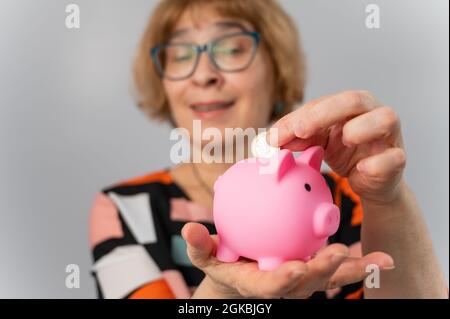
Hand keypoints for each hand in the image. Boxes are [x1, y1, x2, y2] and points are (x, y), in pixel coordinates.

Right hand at [183, 222, 393, 298]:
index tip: (296, 268)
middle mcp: (286, 286)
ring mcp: (303, 280)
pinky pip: (337, 267)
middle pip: (308, 283)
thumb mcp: (207, 255)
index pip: (273, 286)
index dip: (285, 280)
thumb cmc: (224, 262)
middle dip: (325, 273)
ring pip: (329, 277)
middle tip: (339, 254)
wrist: (241, 270)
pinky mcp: (313, 270)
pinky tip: (379, 256)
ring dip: (353, 270)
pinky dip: (358, 264)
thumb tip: (188, 229)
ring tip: (379, 261)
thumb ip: (200, 245)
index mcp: (260, 285)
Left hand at [268, 90, 406, 203]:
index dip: (295, 119)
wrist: (370, 179)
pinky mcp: (397, 160)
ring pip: (385, 118)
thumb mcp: (315, 141)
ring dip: (362, 127)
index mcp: (347, 105)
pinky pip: (394, 158)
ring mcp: (388, 135)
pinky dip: (378, 163)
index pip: (319, 105)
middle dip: (325, 112)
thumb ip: (294, 138)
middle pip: (354, 100)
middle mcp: (371, 112)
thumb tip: (264, 143)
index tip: (273, 139)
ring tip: (345, 139)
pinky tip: (361, 169)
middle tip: (301, 129)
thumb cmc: (343, 151)